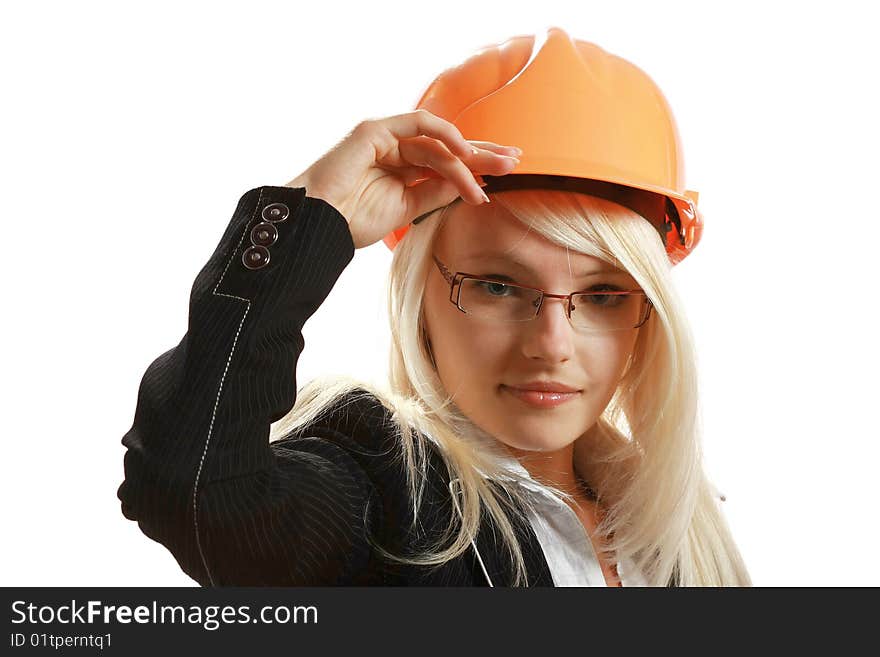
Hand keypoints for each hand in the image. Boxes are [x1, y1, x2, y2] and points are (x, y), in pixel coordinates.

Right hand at [284, 109, 520, 248]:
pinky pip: (419, 125)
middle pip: (447, 147)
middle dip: (483, 153)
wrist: (318, 226)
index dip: (475, 166)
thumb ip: (434, 194)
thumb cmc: (352, 222)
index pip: (445, 163)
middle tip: (515, 161)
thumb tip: (468, 186)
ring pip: (438, 142)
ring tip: (494, 172)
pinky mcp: (376, 130)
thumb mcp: (406, 210)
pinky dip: (445, 135)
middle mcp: (394, 149)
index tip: (503, 175)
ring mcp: (385, 137)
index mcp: (399, 169)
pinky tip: (464, 153)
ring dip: (468, 157)